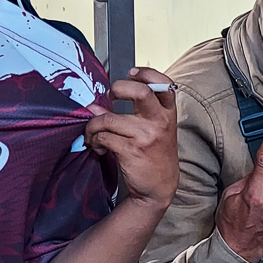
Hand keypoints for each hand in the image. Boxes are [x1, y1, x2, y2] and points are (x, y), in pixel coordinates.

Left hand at [85, 67, 178, 211]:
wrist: (158, 188)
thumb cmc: (156, 157)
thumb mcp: (158, 131)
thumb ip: (138, 114)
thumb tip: (98, 104)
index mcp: (168, 115)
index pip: (164, 85)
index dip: (147, 74)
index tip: (132, 73)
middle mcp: (160, 122)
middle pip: (139, 92)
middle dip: (117, 89)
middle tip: (109, 97)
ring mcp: (145, 136)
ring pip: (108, 118)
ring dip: (93, 125)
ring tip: (93, 133)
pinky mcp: (130, 150)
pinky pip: (103, 137)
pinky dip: (95, 140)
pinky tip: (98, 146)